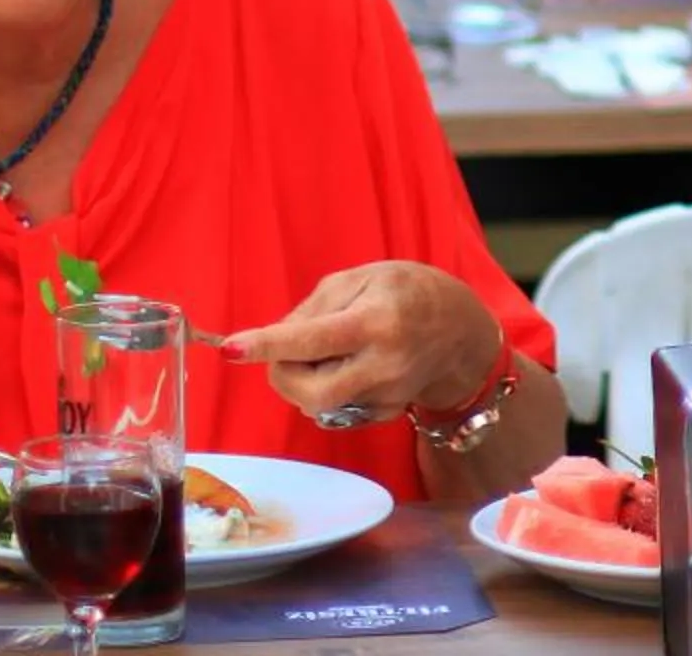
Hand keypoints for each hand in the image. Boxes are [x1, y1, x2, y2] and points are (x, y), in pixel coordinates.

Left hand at [222, 263, 506, 422]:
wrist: (461, 331)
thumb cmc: (409, 291)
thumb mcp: (364, 276)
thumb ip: (316, 307)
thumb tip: (274, 338)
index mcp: (376, 321)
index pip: (311, 339)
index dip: (266, 345)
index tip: (229, 349)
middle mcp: (383, 364)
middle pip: (308, 390)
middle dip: (281, 372)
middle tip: (286, 352)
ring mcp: (386, 395)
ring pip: (317, 406)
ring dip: (301, 383)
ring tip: (323, 354)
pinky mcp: (385, 414)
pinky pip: (334, 412)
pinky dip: (325, 392)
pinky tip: (346, 368)